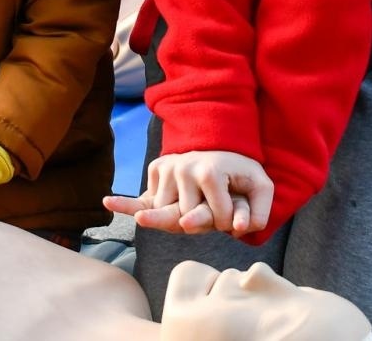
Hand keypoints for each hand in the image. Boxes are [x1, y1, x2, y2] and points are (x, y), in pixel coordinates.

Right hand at [103, 151, 272, 235]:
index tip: (236, 212)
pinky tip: (109, 202)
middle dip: (203, 222)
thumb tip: (240, 229)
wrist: (220, 142)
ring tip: (197, 203)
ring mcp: (166, 168)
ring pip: (168, 215)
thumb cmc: (241, 170)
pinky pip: (142, 197)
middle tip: (214, 208)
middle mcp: (183, 168)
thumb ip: (260, 211)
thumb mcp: (262, 186)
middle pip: (188, 219)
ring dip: (182, 217)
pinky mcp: (156, 171)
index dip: (230, 222)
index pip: (217, 219)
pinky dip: (124, 203)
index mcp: (209, 172)